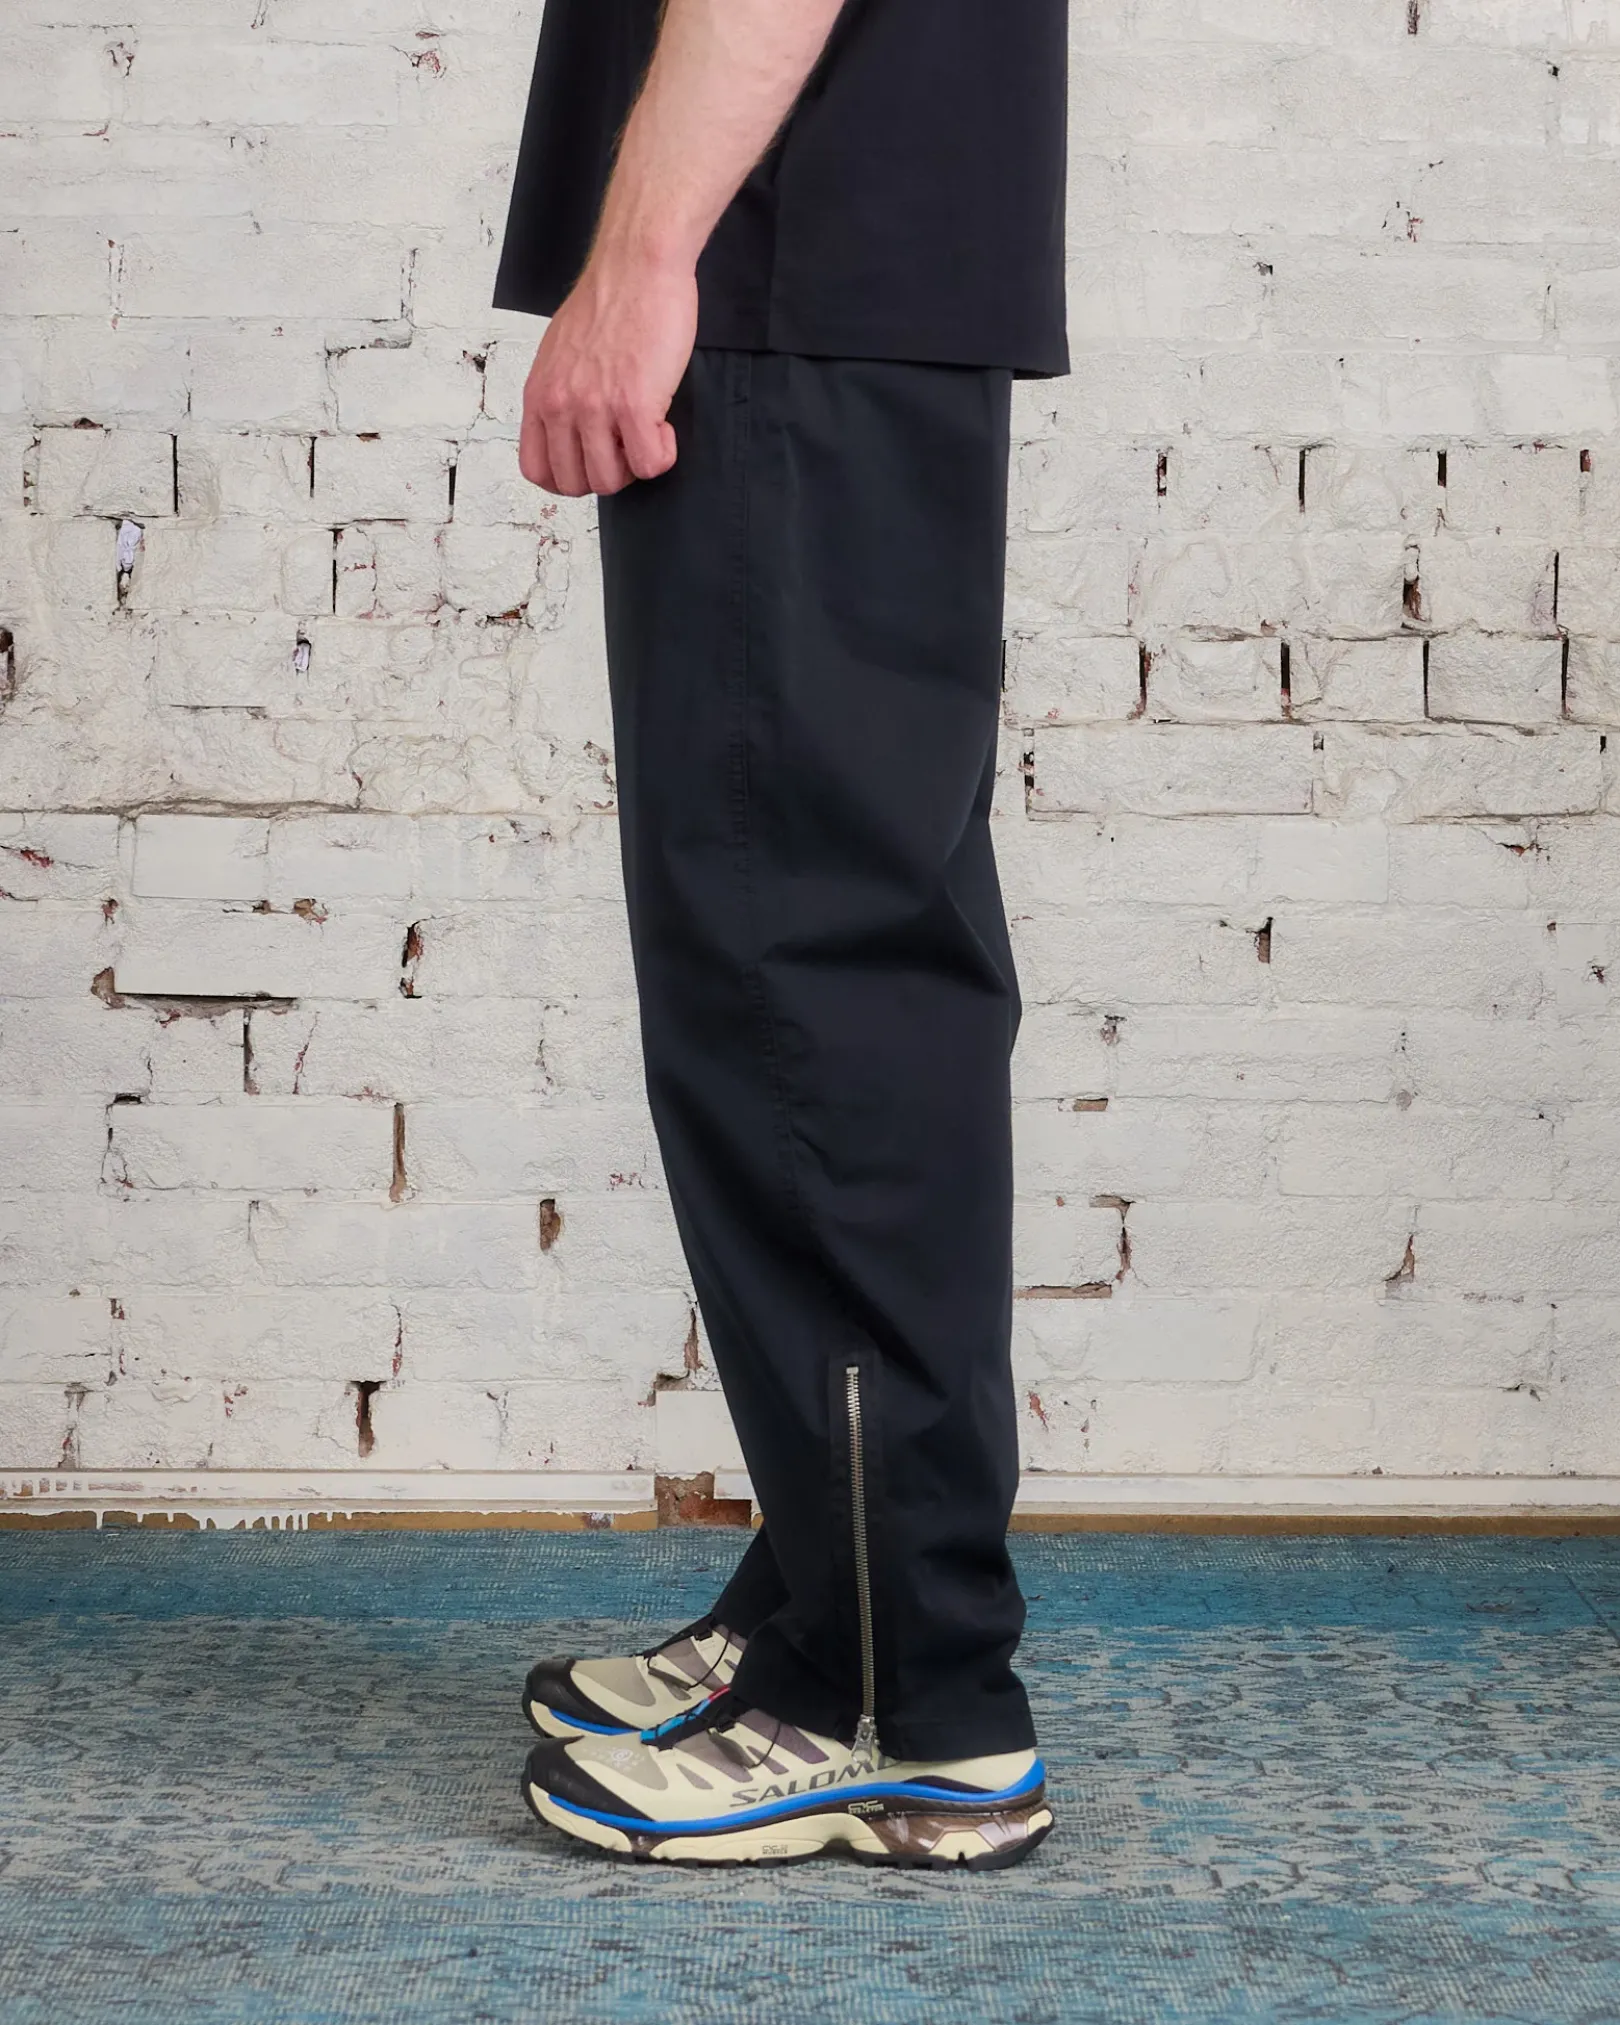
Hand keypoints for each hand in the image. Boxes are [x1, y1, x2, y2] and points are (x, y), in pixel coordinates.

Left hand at [519, 254, 697, 496]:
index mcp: (539, 394)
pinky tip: (665, 425)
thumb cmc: (608, 301)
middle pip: (575, 483)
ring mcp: (596, 408)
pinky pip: (650, 464)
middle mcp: (560, 405)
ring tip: (647, 431)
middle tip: (627, 445)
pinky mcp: (635, 405)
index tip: (594, 458)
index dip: (569, 476)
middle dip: (606, 474)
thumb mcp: (560, 353)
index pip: (537, 470)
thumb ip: (560, 393)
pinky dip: (663, 455)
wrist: (636, 266)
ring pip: (611, 480)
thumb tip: (574, 428)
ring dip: (635, 466)